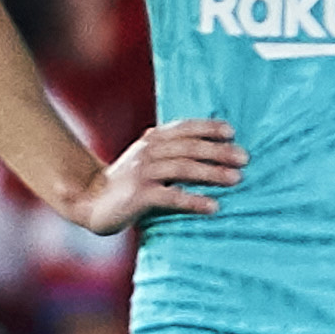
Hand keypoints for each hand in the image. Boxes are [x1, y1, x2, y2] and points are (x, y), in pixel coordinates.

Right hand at [56, 116, 241, 232]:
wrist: (90, 201)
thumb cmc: (125, 181)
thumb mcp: (144, 158)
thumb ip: (166, 148)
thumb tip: (201, 141)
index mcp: (151, 140)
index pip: (184, 128)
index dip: (208, 127)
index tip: (232, 132)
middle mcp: (148, 153)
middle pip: (189, 147)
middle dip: (219, 151)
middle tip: (244, 158)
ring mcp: (143, 174)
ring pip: (184, 169)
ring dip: (212, 173)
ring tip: (236, 179)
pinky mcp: (139, 197)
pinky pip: (172, 197)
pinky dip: (194, 200)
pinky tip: (213, 206)